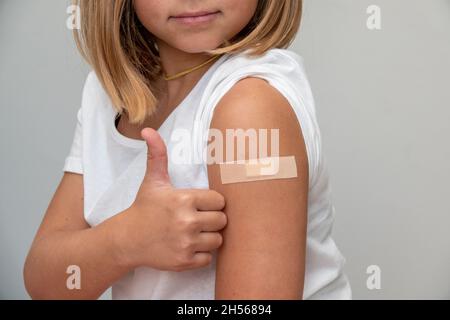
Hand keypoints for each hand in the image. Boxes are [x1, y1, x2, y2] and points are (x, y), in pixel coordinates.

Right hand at [115, 128, 226, 271]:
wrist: (127, 239)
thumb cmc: (144, 208)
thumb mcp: (152, 181)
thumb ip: (157, 155)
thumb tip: (148, 130)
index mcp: (185, 199)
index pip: (219, 201)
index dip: (212, 203)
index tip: (201, 205)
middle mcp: (188, 221)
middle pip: (222, 221)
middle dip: (213, 220)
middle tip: (199, 219)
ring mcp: (186, 243)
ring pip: (218, 240)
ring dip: (209, 237)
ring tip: (195, 233)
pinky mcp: (185, 261)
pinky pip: (209, 259)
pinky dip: (202, 255)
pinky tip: (189, 246)